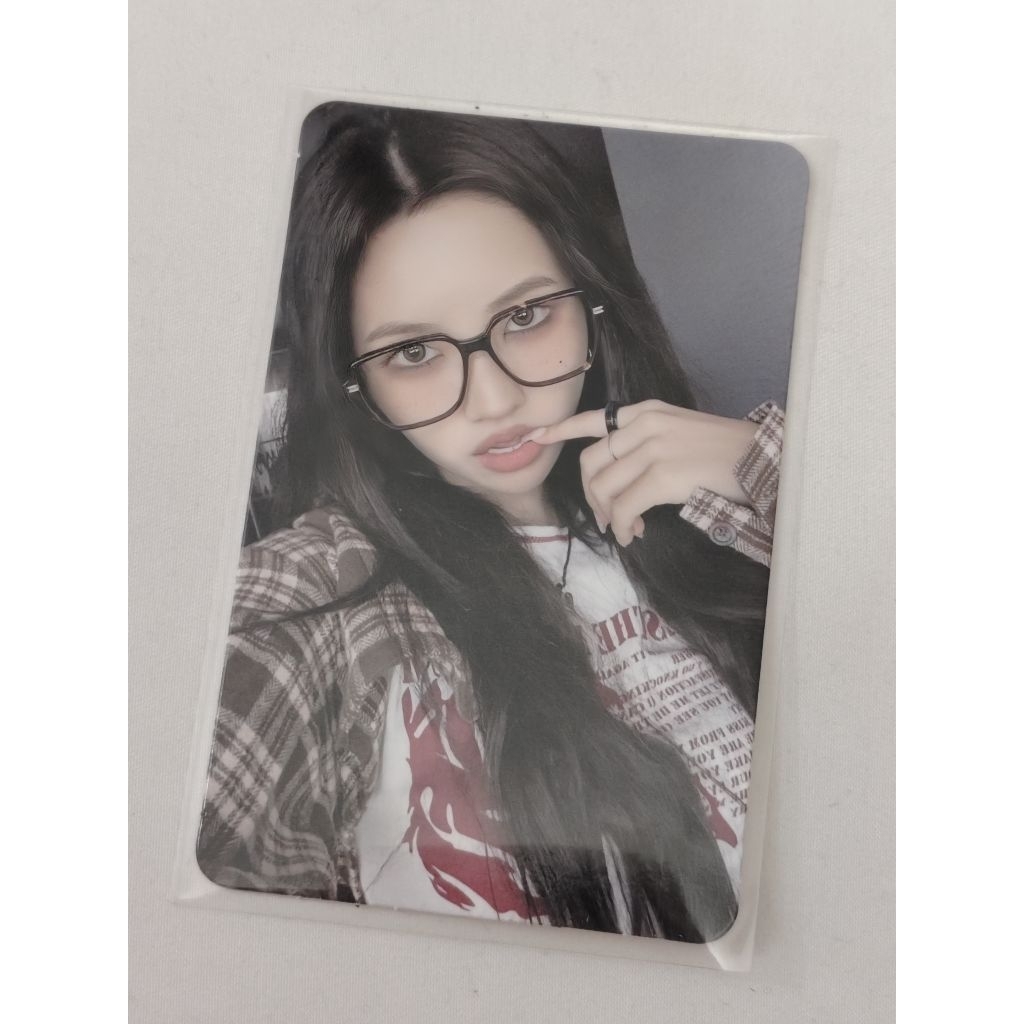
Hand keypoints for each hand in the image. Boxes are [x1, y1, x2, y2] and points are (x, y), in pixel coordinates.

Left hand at [524, 400, 757, 546]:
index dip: (561, 429)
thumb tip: (622, 479)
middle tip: (606, 518)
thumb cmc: (728, 454)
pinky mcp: (663, 476)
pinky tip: (634, 533)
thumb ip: (649, 443)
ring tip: (627, 528)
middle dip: (591, 495)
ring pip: (604, 488)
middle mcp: (645, 425)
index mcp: (648, 412)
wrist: (763, 460)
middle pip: (591, 463)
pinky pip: (624, 507)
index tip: (537, 436)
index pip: (594, 418)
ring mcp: (653, 449)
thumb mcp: (683, 433)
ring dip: (609, 516)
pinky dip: (623, 526)